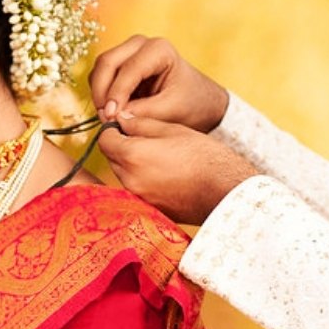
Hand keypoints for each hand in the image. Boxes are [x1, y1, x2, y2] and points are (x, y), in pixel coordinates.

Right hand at [90, 35, 228, 133]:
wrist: (199, 102)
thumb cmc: (191, 103)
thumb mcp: (171, 111)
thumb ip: (142, 113)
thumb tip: (113, 117)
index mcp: (159, 50)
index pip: (128, 69)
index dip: (116, 95)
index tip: (111, 118)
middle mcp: (141, 44)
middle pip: (107, 62)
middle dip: (102, 92)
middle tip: (105, 119)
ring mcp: (129, 52)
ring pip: (100, 68)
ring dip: (99, 93)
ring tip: (108, 117)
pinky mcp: (121, 64)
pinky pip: (101, 76)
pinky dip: (101, 93)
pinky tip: (111, 111)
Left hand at [99, 116, 256, 225]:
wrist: (223, 189)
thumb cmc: (202, 156)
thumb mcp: (171, 129)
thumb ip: (141, 123)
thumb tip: (122, 119)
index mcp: (132, 155)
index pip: (104, 139)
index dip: (112, 129)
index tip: (124, 125)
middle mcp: (129, 180)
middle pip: (112, 158)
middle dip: (121, 146)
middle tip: (144, 139)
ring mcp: (138, 197)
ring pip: (123, 175)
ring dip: (132, 164)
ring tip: (158, 157)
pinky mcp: (149, 209)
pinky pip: (136, 190)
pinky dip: (142, 180)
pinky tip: (163, 174)